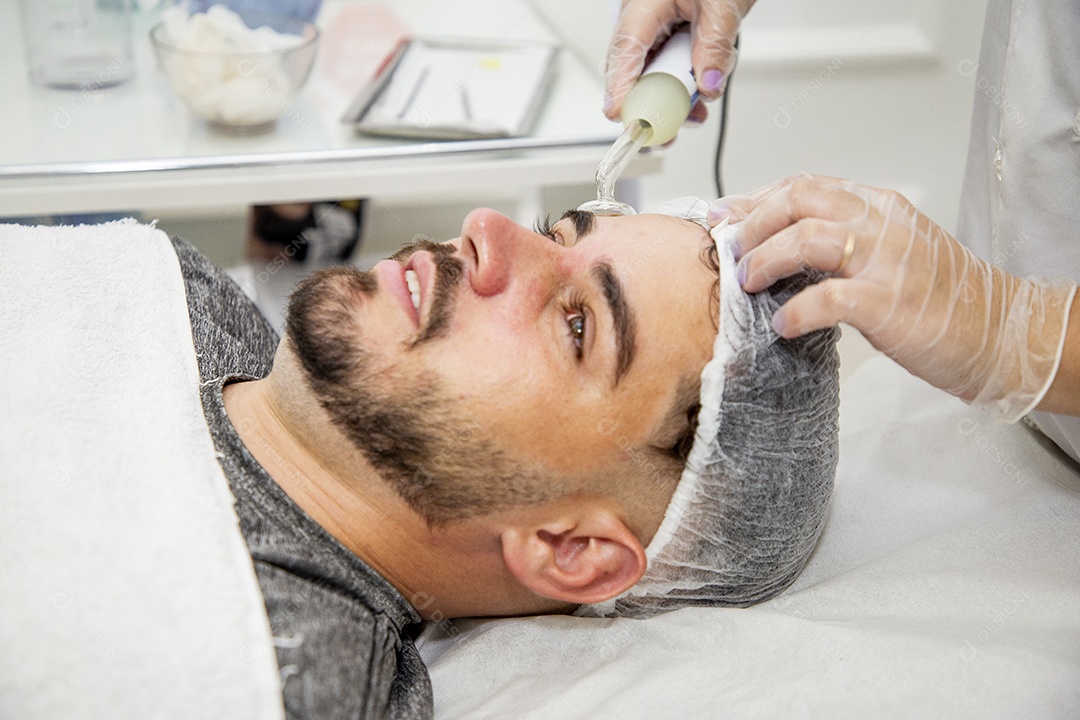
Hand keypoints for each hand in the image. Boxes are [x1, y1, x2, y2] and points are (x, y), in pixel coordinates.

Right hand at [604, 0, 753, 120]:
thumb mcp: (720, 6)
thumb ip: (715, 45)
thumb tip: (708, 84)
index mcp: (643, 7)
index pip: (626, 50)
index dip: (620, 86)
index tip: (620, 114)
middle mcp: (640, 24)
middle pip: (633, 74)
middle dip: (651, 105)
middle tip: (666, 131)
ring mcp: (651, 38)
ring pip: (650, 80)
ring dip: (673, 101)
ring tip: (695, 111)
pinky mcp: (664, 47)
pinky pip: (666, 76)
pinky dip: (682, 91)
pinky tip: (696, 100)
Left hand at [712, 174, 1076, 419]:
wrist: (998, 332)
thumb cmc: (939, 297)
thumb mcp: (889, 250)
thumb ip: (841, 238)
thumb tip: (777, 243)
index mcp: (879, 206)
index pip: (804, 185)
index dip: (755, 199)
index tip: (723, 216)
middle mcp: (882, 224)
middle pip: (799, 198)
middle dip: (753, 222)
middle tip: (732, 251)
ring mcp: (887, 261)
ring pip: (807, 236)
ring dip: (766, 258)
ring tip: (748, 282)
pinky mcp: (889, 304)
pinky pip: (827, 298)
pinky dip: (795, 310)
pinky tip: (782, 325)